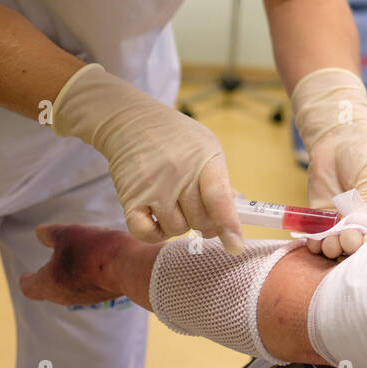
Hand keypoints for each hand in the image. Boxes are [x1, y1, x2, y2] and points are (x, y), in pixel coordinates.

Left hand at [18, 223, 130, 306]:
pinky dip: (89, 277)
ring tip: (79, 258)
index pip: (30, 288)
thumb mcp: (68, 234)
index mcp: (48, 284)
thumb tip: (39, 232)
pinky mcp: (104, 295)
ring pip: (71, 289)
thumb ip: (50, 234)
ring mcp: (86, 298)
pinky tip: (99, 262)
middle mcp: (64, 296)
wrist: (128, 266)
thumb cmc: (93, 250)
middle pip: (50, 290)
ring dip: (71, 276)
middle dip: (50, 277)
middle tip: (53, 264)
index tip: (25, 276)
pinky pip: (90, 287)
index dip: (27, 281)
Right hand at [51, 64, 245, 252]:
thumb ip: (220, 179)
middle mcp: (178, 174)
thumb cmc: (175, 137)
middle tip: (199, 211)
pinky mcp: (130, 198)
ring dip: (180, 226)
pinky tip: (158, 220)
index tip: (236, 246)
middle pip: (200, 220)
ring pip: (176, 229)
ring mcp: (153, 187)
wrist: (131, 121)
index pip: (218, 198)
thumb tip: (236, 209)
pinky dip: (155, 234)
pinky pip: (145, 233)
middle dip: (206, 223)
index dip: (229, 225)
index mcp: (204, 160)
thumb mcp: (206, 147)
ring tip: (177, 206)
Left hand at [291, 68, 366, 256]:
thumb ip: (366, 205)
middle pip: (359, 244)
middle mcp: (364, 222)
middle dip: (352, 245)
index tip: (366, 241)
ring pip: (337, 244)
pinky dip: (315, 241)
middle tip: (347, 240)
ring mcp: (342, 221)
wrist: (340, 138)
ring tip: (329, 242)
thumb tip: (358, 230)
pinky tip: (315, 241)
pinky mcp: (322, 217)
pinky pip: (318, 235)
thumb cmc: (366, 155)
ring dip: (333, 247)